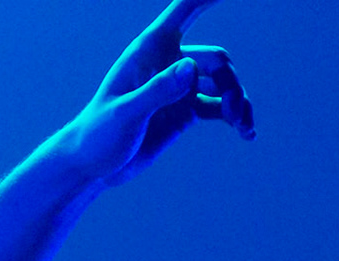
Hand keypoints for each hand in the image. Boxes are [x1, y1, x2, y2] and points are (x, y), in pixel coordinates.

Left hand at [61, 0, 254, 188]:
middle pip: (215, 60)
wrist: (91, 167)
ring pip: (224, 84)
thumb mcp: (124, 114)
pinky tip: (246, 132)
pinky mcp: (186, 112)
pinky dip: (236, 117)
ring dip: (238, 102)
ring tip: (242, 126)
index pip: (185, 10)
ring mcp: (179, 88)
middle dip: (230, 82)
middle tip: (232, 111)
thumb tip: (189, 69)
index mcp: (149, 50)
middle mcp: (168, 64)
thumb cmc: (97, 135)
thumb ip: (155, 92)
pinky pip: (221, 108)